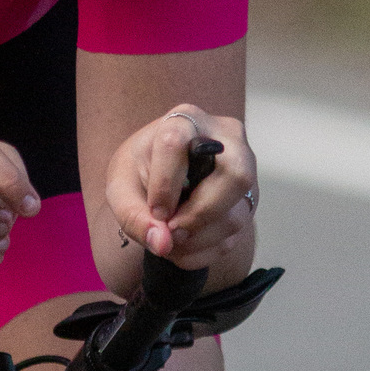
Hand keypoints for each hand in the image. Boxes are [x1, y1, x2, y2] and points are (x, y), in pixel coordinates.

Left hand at [105, 106, 257, 279]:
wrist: (159, 182)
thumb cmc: (139, 175)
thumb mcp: (121, 190)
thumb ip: (133, 216)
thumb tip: (162, 243)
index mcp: (184, 120)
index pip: (177, 143)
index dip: (165, 184)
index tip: (154, 210)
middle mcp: (225, 139)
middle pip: (234, 175)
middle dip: (198, 214)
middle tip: (171, 230)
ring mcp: (244, 171)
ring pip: (236, 213)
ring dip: (198, 239)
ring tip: (170, 241)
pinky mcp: (248, 200)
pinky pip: (236, 234)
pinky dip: (205, 250)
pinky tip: (184, 246)